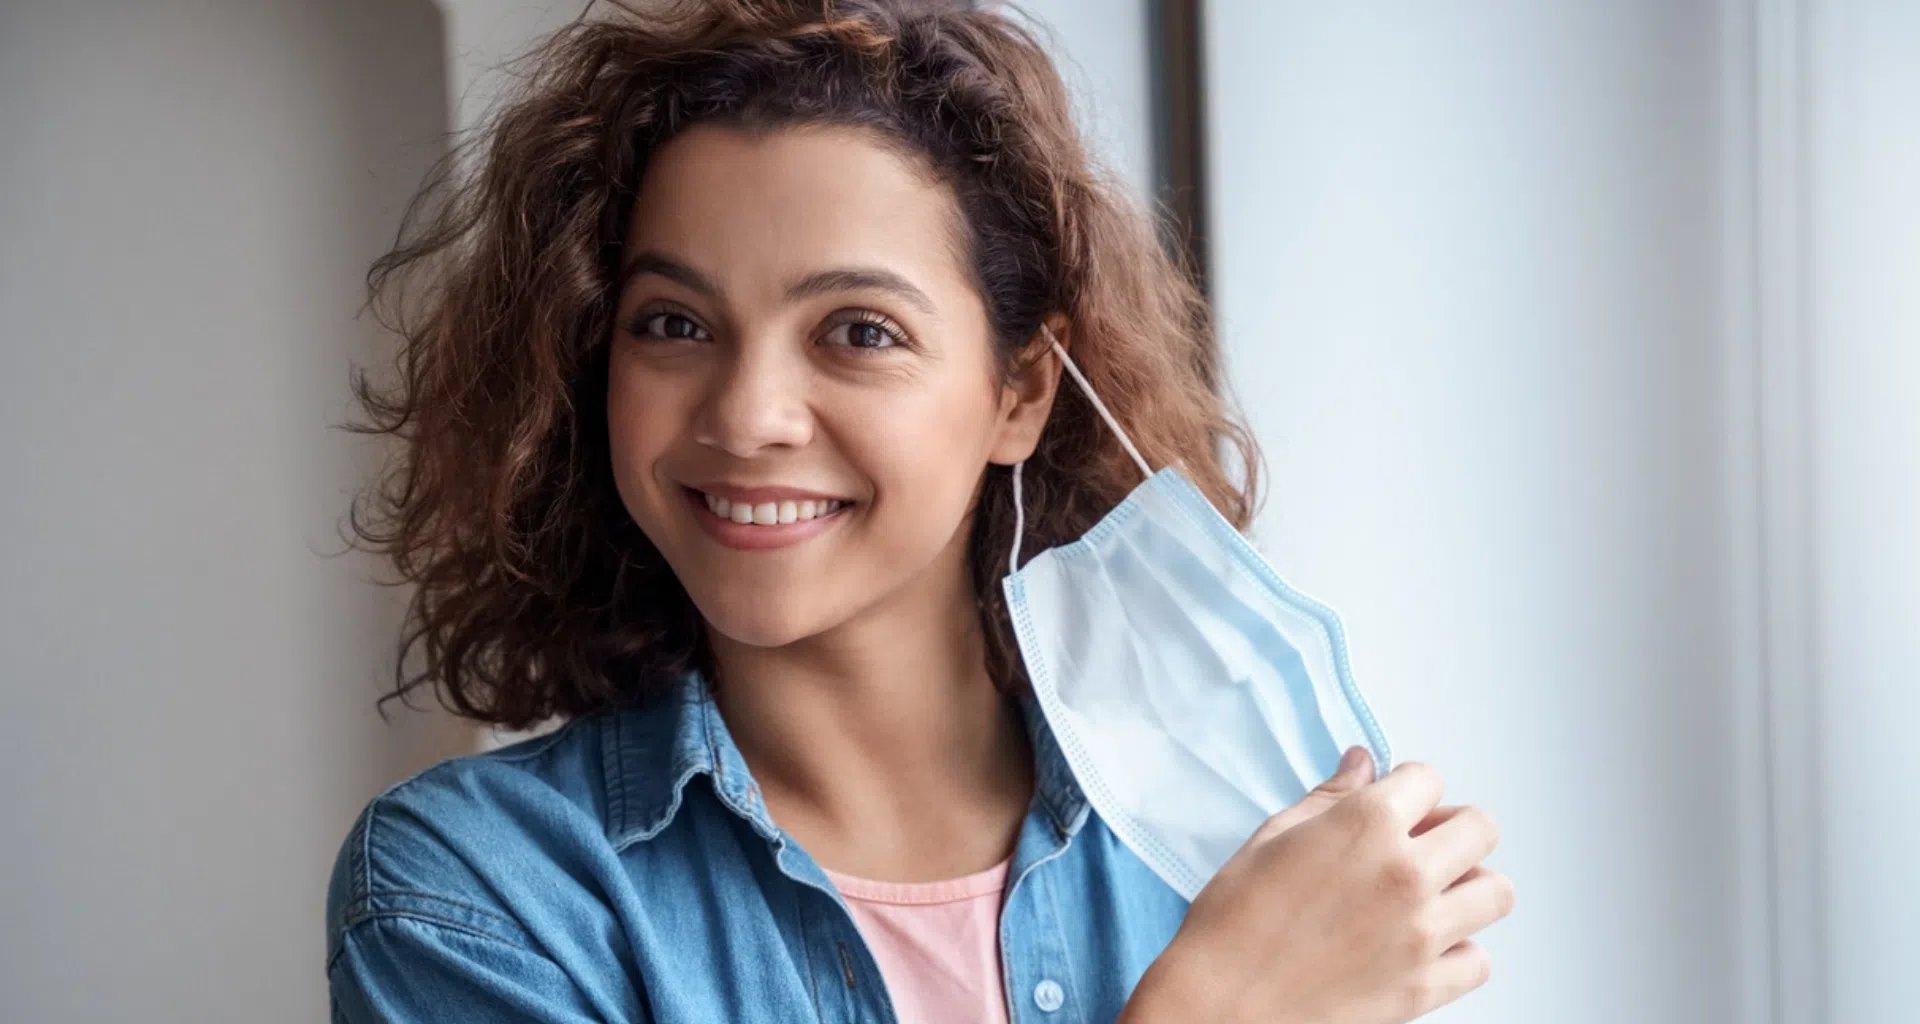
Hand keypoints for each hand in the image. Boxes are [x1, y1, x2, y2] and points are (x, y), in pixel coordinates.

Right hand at [1120, 749, 1512, 1023]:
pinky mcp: (1425, 987)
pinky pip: (1479, 959)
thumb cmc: (1233, 920)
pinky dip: (1460, 950)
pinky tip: (1423, 945)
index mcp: (1366, 825)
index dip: (1407, 787)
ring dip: (1469, 885)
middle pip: (1480, 828)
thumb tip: (1362, 764)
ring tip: (1431, 894)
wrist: (1221, 1003)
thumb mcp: (1273, 838)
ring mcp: (1422, 934)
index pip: (1428, 779)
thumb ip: (1329, 798)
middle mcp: (1406, 874)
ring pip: (1496, 892)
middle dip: (1452, 827)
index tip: (1393, 803)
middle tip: (1420, 842)